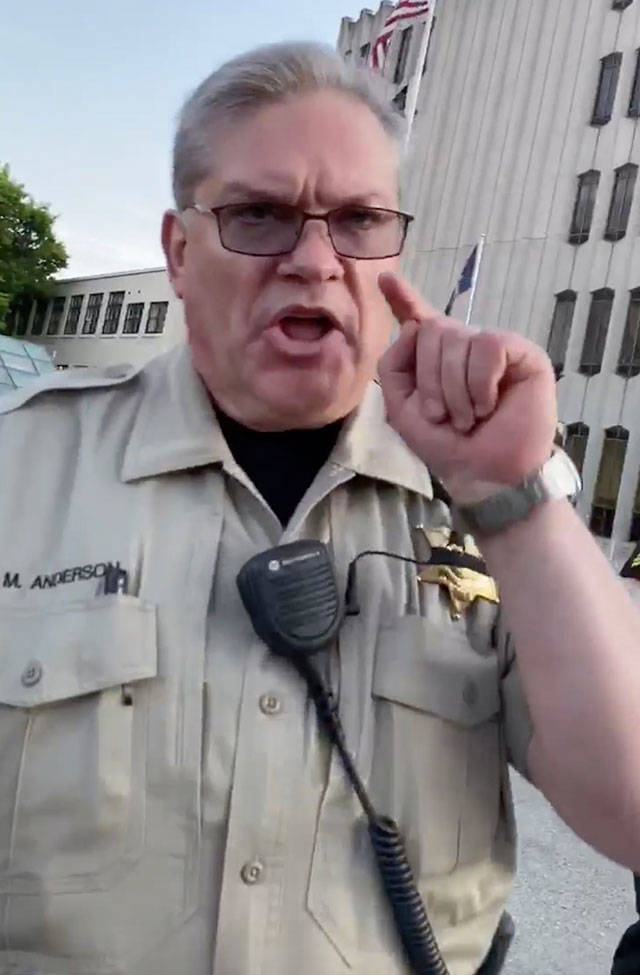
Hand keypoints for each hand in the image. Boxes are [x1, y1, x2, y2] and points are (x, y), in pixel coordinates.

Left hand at [377, 272, 557, 504]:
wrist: (485, 474)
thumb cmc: (447, 447)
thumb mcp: (404, 410)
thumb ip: (394, 366)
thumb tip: (412, 325)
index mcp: (435, 360)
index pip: (420, 320)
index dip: (404, 298)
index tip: (385, 278)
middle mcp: (463, 347)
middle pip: (429, 331)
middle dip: (429, 380)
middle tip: (442, 416)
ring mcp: (493, 347)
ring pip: (457, 338)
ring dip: (454, 389)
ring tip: (470, 418)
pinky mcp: (522, 352)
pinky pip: (487, 345)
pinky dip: (480, 381)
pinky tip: (488, 405)